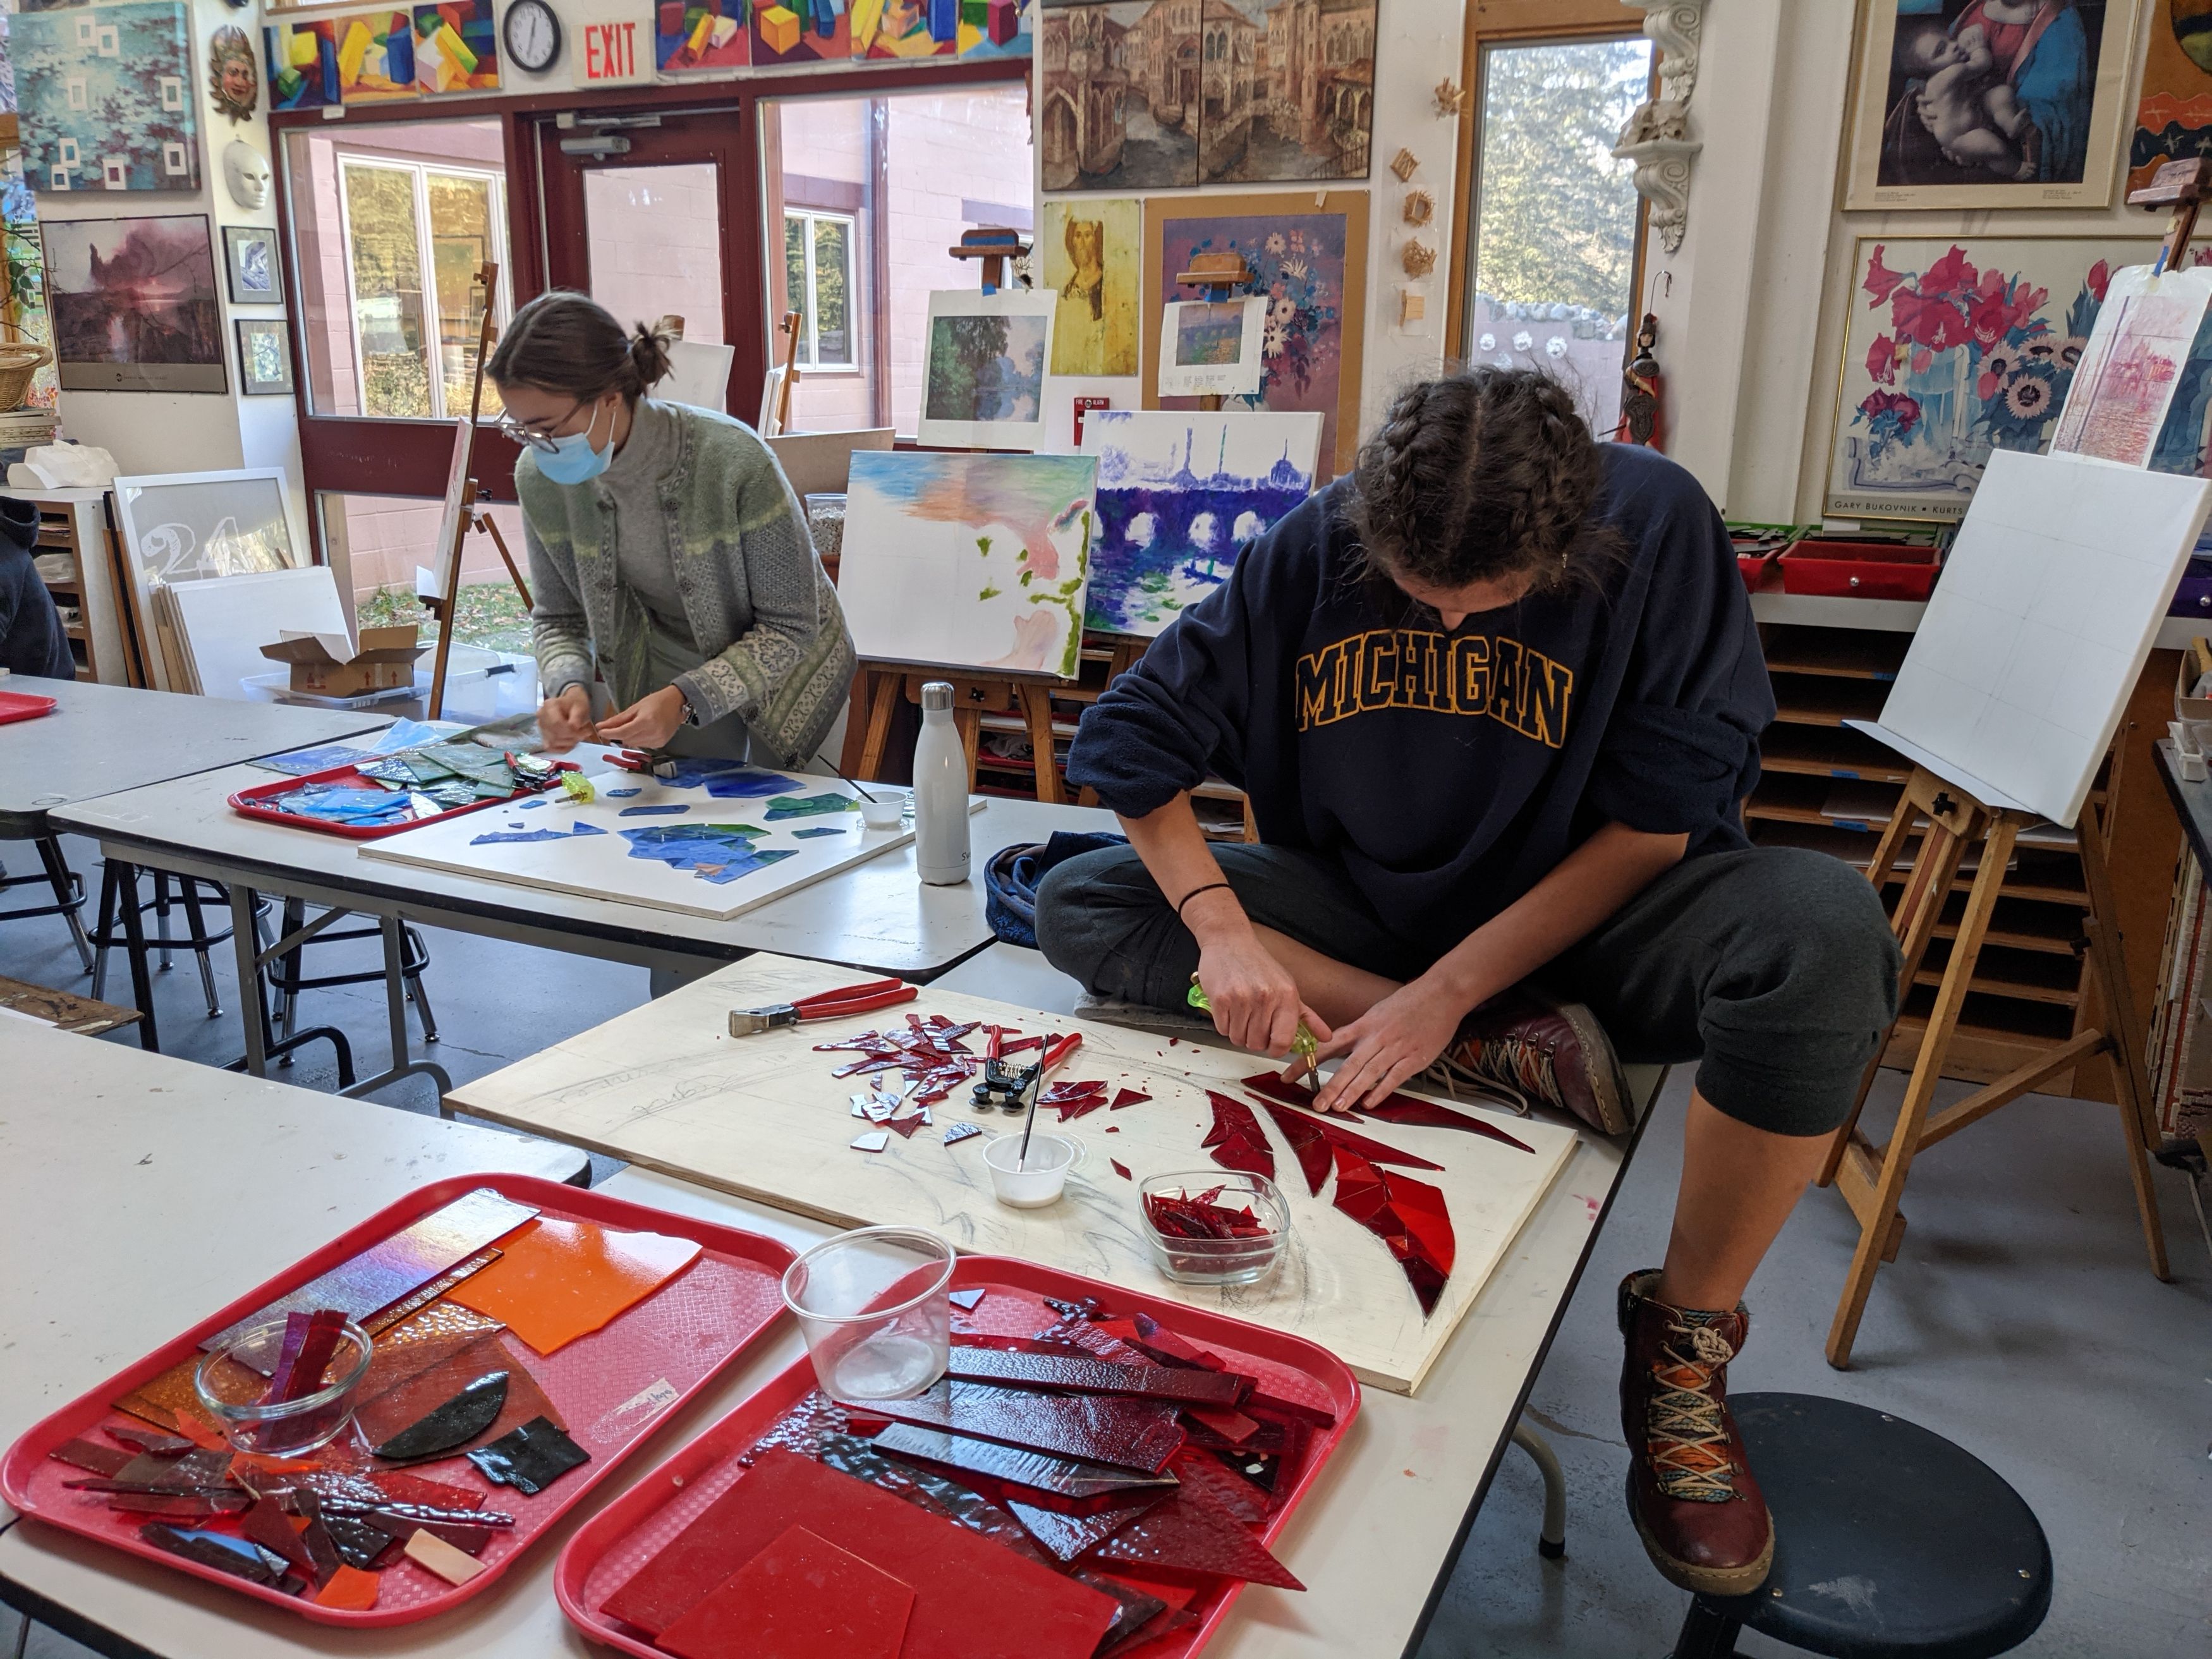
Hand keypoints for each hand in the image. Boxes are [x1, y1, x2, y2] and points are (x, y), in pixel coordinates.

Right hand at [537, 685, 596, 753]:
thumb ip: (577, 716)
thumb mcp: (581, 706)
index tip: (585, 731)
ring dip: (569, 743)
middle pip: (554, 734)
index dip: (570, 731)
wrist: (571, 704)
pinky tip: (572, 742)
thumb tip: (574, 727)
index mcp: (549, 706)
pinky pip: (550, 747)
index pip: (556, 723)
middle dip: (572, 738)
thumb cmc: (576, 704)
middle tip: (586, 734)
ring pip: (552, 742)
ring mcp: (541, 728)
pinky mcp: (543, 736)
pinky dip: (563, 748)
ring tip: (580, 736)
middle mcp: (541, 717)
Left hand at [595, 685, 688, 749]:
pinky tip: (642, 731)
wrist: (677, 704)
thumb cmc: (656, 702)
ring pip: (634, 744)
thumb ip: (618, 719)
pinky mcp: (661, 744)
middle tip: (616, 727)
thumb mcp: (635, 707)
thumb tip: (602, 726)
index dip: (610, 733)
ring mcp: (658, 740)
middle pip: (627, 739)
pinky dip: (638, 739)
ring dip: (628, 737)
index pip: (622, 732)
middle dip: (619, 734)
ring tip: (634, 726)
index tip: (601, 731)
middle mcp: (653, 732)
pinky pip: (643, 745)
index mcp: (646, 721)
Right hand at [1193, 921, 1331, 1058]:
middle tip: (1253, 1022)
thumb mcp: (1288, 987)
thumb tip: (1326, 1037)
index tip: (1273, 1046)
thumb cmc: (1259, 965)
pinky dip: (1224, 1024)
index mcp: (1287, 996)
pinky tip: (1229, 1008)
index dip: (1277, 1049)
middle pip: (1257, 1043)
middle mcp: (1266, 998)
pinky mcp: (1221, 999)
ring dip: (1238, 1032)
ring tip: (1240, 1013)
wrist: (1230, 941)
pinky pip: (1222, 1029)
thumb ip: (1307, 1016)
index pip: (1283, 1040)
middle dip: (1254, 1039)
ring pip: (1238, 1038)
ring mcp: (1242, 999)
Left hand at [1310, 975, 1467, 1113]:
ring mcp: (1395, 1048)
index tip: (1289, 1075)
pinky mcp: (1414, 1057)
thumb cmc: (1409, 1003)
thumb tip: (1339, 1047)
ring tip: (1337, 1107)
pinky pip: (1394, 1077)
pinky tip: (1370, 1103)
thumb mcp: (1377, 1013)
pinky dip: (1382, 1091)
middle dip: (1329, 1086)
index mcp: (1363, 1025)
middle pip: (1347, 1064)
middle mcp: (1375, 1037)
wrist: (1441, 993)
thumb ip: (1360, 1032)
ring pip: (1368, 1073)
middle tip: (1316, 1104)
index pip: (1328, 1045)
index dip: (1307, 1060)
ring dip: (1352, 1091)